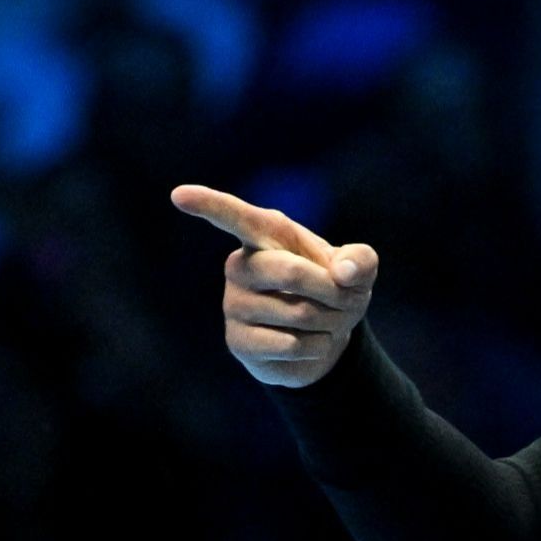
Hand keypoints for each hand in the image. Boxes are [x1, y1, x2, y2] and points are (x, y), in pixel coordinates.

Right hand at [170, 183, 378, 388]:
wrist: (324, 339)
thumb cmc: (334, 290)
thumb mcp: (357, 271)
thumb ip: (360, 261)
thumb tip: (342, 273)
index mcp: (264, 236)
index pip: (233, 216)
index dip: (208, 204)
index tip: (179, 194)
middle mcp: (240, 266)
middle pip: (290, 272)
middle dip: (334, 290)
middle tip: (350, 299)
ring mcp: (234, 305)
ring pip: (299, 313)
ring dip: (332, 321)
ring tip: (326, 321)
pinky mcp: (238, 342)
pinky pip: (291, 345)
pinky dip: (318, 347)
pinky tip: (308, 344)